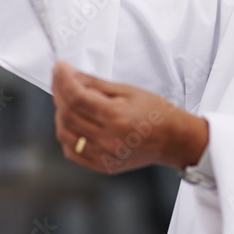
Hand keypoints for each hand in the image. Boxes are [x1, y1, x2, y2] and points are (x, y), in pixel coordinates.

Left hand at [50, 61, 208, 174]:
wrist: (174, 140)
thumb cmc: (156, 113)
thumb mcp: (128, 91)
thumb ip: (96, 84)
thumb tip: (71, 75)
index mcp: (117, 118)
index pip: (78, 97)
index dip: (64, 80)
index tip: (59, 67)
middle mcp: (108, 140)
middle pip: (68, 115)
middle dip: (59, 93)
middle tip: (59, 79)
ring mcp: (104, 156)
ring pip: (64, 134)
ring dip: (59, 114)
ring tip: (64, 99)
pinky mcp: (102, 166)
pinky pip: (72, 152)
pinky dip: (65, 135)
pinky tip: (70, 122)